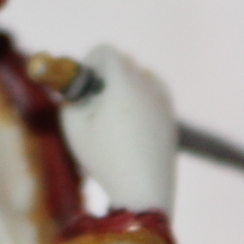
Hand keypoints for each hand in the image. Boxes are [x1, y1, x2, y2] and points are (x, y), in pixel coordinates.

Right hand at [59, 44, 176, 211]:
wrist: (143, 192)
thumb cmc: (104, 158)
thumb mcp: (73, 126)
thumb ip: (72, 98)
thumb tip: (77, 88)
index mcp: (123, 81)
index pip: (106, 51)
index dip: (90, 63)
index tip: (83, 85)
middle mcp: (148, 85)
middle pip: (125, 61)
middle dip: (106, 74)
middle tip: (95, 101)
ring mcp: (164, 101)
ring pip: (142, 75)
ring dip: (126, 84)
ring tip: (114, 114)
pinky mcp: (171, 118)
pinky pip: (155, 93)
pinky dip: (142, 98)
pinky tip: (131, 121)